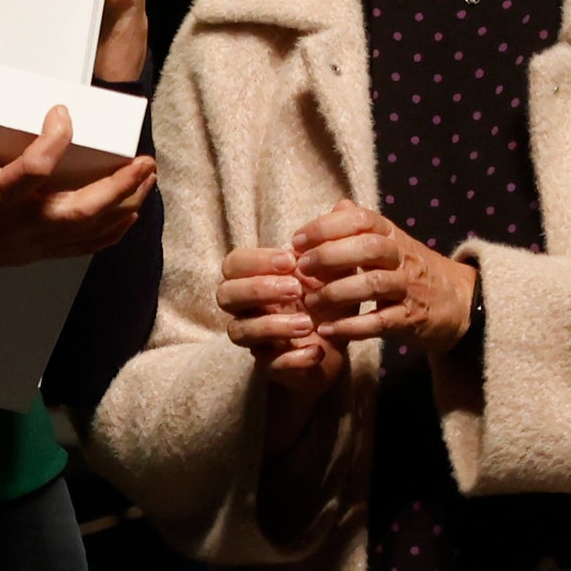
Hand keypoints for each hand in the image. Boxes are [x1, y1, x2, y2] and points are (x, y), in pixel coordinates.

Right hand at [0, 101, 153, 307]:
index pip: (35, 169)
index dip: (55, 139)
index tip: (62, 113)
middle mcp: (17, 226)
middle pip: (82, 209)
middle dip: (119, 186)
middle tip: (144, 160)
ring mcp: (29, 243)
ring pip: (89, 230)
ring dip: (125, 205)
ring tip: (146, 179)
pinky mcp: (32, 252)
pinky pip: (81, 246)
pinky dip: (110, 232)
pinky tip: (127, 215)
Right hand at [216, 241, 346, 412]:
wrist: (339, 342)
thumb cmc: (328, 300)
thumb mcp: (336, 269)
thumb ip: (335, 241)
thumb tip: (345, 205)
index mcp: (256, 278)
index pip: (234, 264)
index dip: (256, 261)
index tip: (290, 260)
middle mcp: (246, 308)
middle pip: (226, 295)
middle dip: (259, 290)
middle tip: (297, 289)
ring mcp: (255, 338)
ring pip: (239, 331)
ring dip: (273, 325)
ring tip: (308, 323)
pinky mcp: (270, 366)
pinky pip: (268, 363)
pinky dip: (291, 357)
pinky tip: (315, 350)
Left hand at [288, 199, 476, 353]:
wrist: (458, 302)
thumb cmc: (410, 270)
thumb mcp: (392, 244)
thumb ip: (363, 228)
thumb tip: (338, 205)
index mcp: (393, 236)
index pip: (361, 219)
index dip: (326, 227)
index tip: (297, 240)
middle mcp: (402, 258)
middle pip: (369, 248)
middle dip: (330, 256)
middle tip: (301, 268)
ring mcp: (409, 289)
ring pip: (374, 284)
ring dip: (337, 292)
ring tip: (311, 301)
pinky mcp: (411, 319)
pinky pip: (380, 322)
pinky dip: (351, 327)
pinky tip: (326, 330)